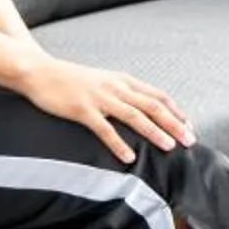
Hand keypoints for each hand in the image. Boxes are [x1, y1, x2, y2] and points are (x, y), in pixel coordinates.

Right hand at [17, 54, 192, 165]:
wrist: (39, 71)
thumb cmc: (70, 79)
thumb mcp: (102, 81)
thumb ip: (121, 93)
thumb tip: (140, 110)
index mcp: (123, 80)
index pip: (158, 96)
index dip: (176, 112)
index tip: (190, 126)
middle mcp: (116, 87)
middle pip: (152, 106)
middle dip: (174, 124)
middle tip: (190, 140)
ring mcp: (100, 97)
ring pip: (134, 116)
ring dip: (154, 132)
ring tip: (169, 146)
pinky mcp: (82, 109)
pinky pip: (104, 129)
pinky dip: (118, 143)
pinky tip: (128, 157)